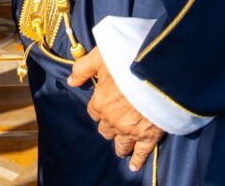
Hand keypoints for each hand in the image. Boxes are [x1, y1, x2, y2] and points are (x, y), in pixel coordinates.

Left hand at [67, 48, 165, 171]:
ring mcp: (131, 131)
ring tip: (121, 149)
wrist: (153, 72)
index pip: (94, 112)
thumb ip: (83, 69)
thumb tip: (70, 80)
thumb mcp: (99, 58)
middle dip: (108, 126)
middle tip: (113, 123)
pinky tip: (134, 166)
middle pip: (106, 130)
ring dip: (120, 145)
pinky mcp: (148, 135)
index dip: (98, 108)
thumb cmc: (124, 61)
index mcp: (100, 104)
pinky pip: (141, 152)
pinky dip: (138, 160)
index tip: (103, 104)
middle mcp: (113, 121)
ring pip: (121, 144)